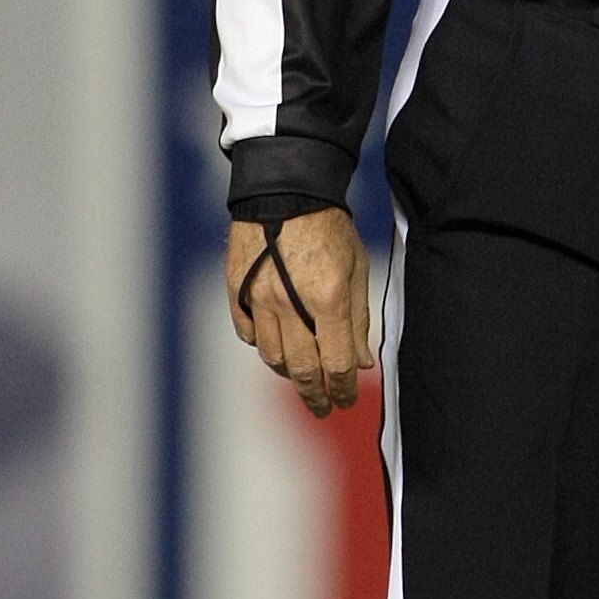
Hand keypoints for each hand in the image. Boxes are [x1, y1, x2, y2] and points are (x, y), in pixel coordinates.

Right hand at [225, 207, 372, 415]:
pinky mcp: (238, 291)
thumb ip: (358, 320)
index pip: (335, 364)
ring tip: (302, 376)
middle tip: (322, 408)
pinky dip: (263, 345)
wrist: (285, 190)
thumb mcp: (357, 269)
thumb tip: (361, 363)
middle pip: (301, 369)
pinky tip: (276, 345)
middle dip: (315, 395)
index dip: (343, 390)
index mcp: (327, 298)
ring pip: (272, 356)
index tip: (346, 401)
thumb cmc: (329, 226)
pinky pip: (249, 333)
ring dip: (289, 372)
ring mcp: (259, 298)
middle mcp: (290, 304)